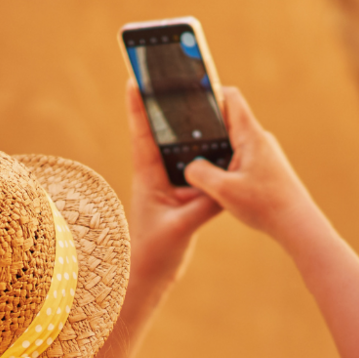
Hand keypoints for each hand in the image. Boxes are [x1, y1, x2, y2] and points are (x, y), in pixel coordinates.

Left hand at [125, 82, 221, 291]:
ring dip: (187, 130)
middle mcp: (156, 177)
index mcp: (147, 178)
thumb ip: (202, 206)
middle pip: (160, 135)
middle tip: (171, 80)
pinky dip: (205, 157)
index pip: (141, 136)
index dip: (137, 107)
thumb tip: (224, 186)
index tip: (134, 79)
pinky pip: (194, 170)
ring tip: (199, 103)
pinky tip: (222, 145)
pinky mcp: (182, 198)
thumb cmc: (153, 253)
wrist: (149, 277)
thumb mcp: (180, 227)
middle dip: (164, 108)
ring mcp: (168, 187)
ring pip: (178, 151)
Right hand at [180, 87, 319, 242]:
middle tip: (185, 135)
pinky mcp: (267, 167)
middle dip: (208, 125)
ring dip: (217, 146)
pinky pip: (242, 155)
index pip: (231, 97)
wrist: (297, 224)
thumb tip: (190, 167)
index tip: (191, 98)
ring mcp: (265, 153)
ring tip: (198, 159)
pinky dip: (227, 161)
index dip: (210, 92)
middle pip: (230, 119)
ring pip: (235, 140)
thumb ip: (200, 174)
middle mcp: (260, 139)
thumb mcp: (223, 191)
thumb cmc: (264, 205)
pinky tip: (218, 179)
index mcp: (250, 135)